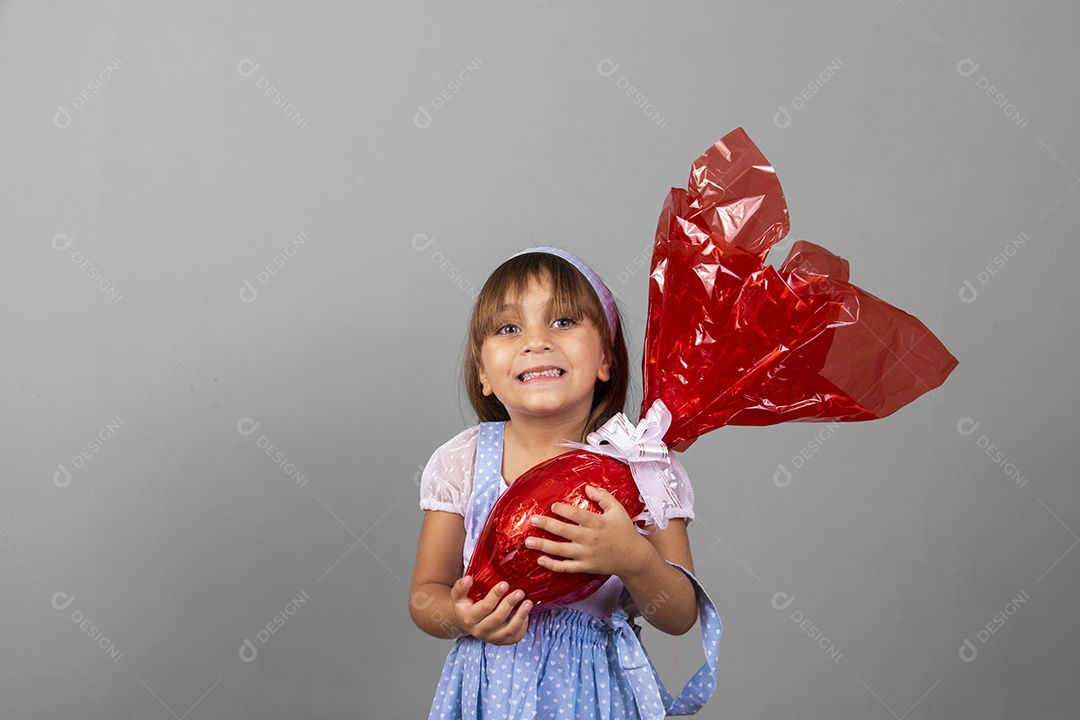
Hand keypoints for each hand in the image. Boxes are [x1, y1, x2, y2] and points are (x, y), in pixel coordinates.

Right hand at [449, 575, 531, 644]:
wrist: (464, 621)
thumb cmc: (464, 605)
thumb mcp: (458, 595)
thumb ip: (461, 586)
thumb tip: (468, 579)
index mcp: (469, 618)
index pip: (485, 607)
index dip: (495, 595)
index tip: (505, 584)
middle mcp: (479, 631)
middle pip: (498, 618)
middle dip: (510, 604)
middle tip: (520, 592)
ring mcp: (490, 638)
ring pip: (508, 630)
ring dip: (520, 617)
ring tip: (528, 603)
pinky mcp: (499, 642)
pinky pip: (514, 638)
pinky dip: (522, 628)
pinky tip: (526, 616)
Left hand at [526, 485, 650, 577]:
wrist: (633, 557)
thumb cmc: (624, 531)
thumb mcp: (617, 510)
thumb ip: (603, 497)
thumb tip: (587, 487)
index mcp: (597, 523)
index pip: (576, 515)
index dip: (563, 510)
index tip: (553, 506)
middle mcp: (590, 539)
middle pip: (564, 531)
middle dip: (546, 525)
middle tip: (533, 520)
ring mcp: (586, 554)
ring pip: (561, 550)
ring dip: (543, 546)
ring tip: (528, 541)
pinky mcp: (585, 566)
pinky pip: (566, 567)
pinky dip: (552, 565)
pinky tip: (540, 560)